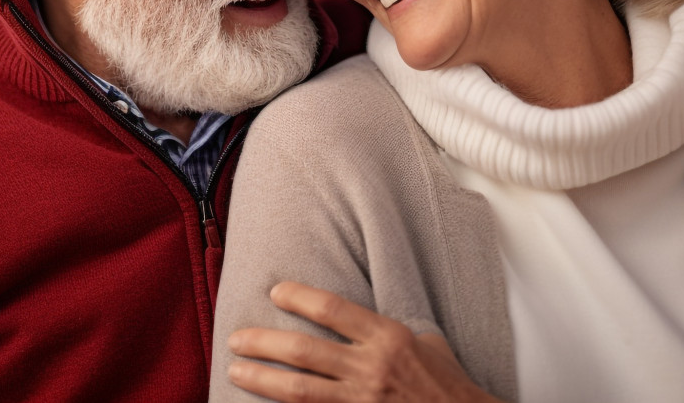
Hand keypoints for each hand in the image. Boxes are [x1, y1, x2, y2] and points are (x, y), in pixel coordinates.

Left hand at [226, 282, 502, 402]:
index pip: (332, 309)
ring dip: (262, 378)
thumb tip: (355, 312)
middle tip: (236, 338)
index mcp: (388, 337)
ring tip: (236, 370)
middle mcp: (371, 368)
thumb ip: (387, 327)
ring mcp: (362, 400)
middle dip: (263, 343)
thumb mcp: (425, 342)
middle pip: (303, 350)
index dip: (299, 297)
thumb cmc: (447, 383)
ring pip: (298, 389)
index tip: (275, 291)